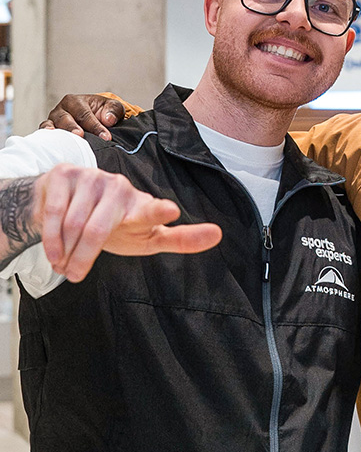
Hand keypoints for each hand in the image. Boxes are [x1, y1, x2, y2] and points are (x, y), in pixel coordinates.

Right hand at [34, 164, 222, 281]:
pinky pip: (54, 213)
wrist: (65, 205)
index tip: (170, 211)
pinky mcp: (64, 175)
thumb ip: (180, 239)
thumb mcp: (147, 237)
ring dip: (65, 251)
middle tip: (75, 276)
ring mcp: (91, 178)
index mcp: (141, 205)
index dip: (158, 212)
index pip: (151, 211)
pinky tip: (52, 252)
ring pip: (74, 224)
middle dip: (84, 257)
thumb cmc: (114, 226)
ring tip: (64, 264)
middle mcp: (118, 187)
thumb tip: (219, 234)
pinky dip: (50, 238)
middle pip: (100, 230)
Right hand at [39, 93, 125, 140]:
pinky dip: (46, 137)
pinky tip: (50, 143)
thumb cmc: (102, 112)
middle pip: (66, 119)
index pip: (85, 114)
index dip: (95, 126)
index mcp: (76, 101)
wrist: (94, 117)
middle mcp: (62, 110)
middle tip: (81, 135)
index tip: (106, 137)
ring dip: (60, 134)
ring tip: (66, 141)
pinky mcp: (51, 131)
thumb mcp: (112, 107)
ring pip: (54, 125)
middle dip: (73, 127)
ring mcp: (54, 120)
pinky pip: (45, 133)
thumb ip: (113, 110)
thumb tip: (109, 119)